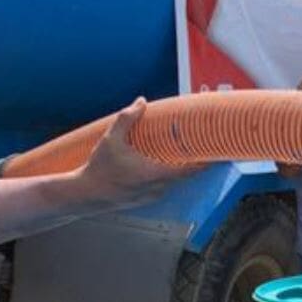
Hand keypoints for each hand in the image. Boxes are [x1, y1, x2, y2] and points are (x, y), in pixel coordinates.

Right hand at [78, 100, 197, 208]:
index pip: (188, 170)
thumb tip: (141, 101)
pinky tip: (160, 166)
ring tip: (182, 155)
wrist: (85, 195)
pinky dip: (166, 177)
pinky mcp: (145, 200)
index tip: (216, 154)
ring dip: (178, 170)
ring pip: (173, 182)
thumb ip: (127, 119)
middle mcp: (156, 187)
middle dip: (193, 162)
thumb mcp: (111, 140)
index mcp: (153, 173)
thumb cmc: (99, 169)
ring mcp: (151, 196)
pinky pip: (162, 187)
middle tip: (201, 148)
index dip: (204, 163)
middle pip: (184, 175)